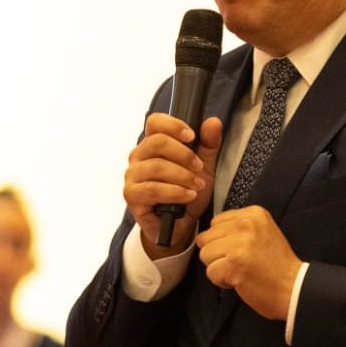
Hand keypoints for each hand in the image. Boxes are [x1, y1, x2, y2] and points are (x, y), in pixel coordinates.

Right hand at [124, 114, 223, 257]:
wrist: (180, 224)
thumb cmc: (187, 191)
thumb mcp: (204, 167)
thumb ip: (209, 144)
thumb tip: (213, 122)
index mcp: (153, 144)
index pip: (155, 122)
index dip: (174, 125)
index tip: (192, 137)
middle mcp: (138, 156)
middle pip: (157, 142)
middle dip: (184, 155)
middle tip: (199, 168)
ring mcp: (132, 176)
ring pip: (156, 167)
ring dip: (182, 176)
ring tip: (196, 185)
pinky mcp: (131, 195)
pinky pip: (152, 189)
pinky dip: (174, 192)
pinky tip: (188, 196)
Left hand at [197, 206, 300, 320]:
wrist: (293, 288)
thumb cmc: (277, 265)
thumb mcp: (262, 232)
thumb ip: (236, 228)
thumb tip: (202, 237)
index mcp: (254, 214)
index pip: (216, 222)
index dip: (223, 241)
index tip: (242, 250)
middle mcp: (246, 225)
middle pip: (207, 238)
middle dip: (218, 254)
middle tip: (241, 262)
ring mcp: (239, 244)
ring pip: (205, 254)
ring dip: (219, 267)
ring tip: (240, 270)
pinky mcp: (234, 264)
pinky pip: (210, 272)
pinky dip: (221, 281)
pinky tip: (240, 280)